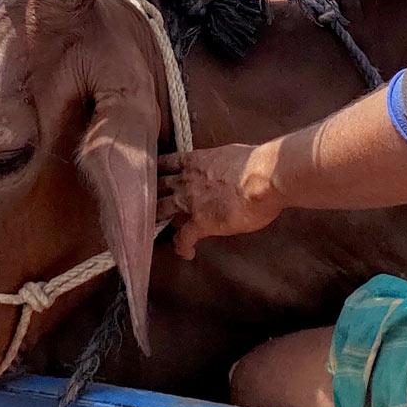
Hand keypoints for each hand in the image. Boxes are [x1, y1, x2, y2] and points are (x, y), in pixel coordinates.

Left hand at [157, 144, 284, 258]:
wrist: (264, 178)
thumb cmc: (257, 164)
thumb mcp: (231, 154)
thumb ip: (221, 162)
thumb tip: (227, 167)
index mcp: (195, 160)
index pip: (165, 163)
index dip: (156, 170)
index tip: (151, 176)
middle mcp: (186, 179)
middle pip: (155, 186)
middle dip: (148, 194)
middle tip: (143, 204)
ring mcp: (190, 201)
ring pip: (159, 210)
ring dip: (155, 219)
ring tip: (153, 229)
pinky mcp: (200, 222)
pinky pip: (182, 238)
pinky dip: (182, 247)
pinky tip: (187, 253)